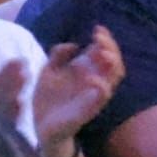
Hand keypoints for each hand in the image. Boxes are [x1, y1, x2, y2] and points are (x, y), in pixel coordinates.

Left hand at [34, 26, 124, 153]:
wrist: (41, 126)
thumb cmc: (48, 98)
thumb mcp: (48, 71)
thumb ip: (59, 55)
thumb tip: (74, 44)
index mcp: (86, 69)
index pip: (104, 50)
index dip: (105, 38)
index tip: (97, 29)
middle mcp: (94, 79)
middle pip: (115, 59)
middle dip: (111, 46)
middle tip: (99, 38)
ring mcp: (94, 94)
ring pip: (116, 76)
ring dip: (113, 63)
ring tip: (102, 53)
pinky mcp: (90, 108)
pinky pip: (103, 97)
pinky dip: (101, 86)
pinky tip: (92, 79)